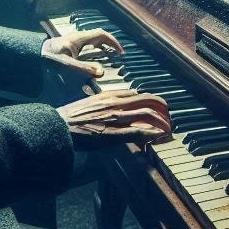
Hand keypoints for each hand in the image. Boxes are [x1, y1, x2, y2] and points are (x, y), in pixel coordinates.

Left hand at [42, 27, 123, 78]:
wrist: (32, 55)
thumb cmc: (48, 59)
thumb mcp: (66, 65)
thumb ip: (83, 68)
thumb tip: (101, 72)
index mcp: (79, 38)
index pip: (101, 34)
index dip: (113, 41)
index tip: (120, 52)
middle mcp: (77, 37)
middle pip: (98, 36)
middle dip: (109, 44)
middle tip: (118, 54)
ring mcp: (73, 41)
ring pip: (92, 40)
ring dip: (102, 46)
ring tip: (110, 55)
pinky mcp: (68, 47)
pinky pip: (86, 45)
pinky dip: (94, 50)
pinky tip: (94, 59)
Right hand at [58, 89, 172, 147]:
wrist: (59, 126)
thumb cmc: (72, 117)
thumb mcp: (91, 103)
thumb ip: (106, 103)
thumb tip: (118, 106)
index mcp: (110, 95)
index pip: (138, 94)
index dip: (151, 101)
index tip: (157, 109)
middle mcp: (115, 103)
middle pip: (148, 99)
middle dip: (163, 108)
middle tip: (169, 117)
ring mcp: (115, 117)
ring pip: (147, 113)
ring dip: (162, 121)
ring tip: (168, 128)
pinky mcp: (113, 132)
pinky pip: (137, 129)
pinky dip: (151, 131)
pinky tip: (158, 135)